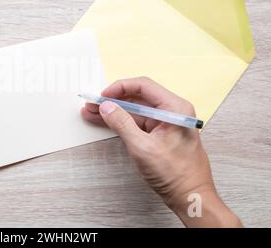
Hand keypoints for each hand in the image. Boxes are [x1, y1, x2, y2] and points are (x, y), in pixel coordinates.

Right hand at [81, 77, 241, 226]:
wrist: (190, 197)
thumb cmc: (176, 175)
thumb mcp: (143, 148)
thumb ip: (122, 124)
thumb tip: (107, 107)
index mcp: (175, 108)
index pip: (144, 86)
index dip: (120, 88)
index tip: (103, 95)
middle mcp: (172, 112)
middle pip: (138, 97)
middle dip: (113, 100)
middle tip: (94, 103)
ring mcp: (166, 123)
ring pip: (135, 110)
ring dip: (114, 111)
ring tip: (93, 112)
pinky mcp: (160, 134)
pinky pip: (138, 122)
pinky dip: (121, 122)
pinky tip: (105, 121)